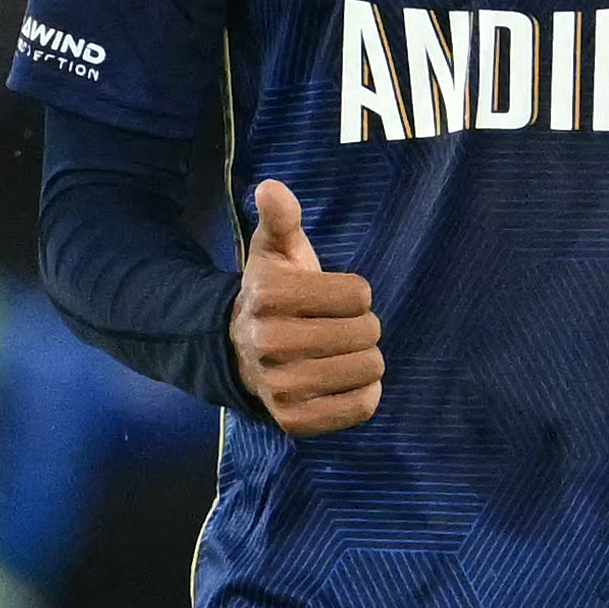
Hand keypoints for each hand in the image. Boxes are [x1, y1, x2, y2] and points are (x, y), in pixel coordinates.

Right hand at [232, 181, 381, 433]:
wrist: (240, 353)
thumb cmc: (274, 294)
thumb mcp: (275, 251)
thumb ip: (280, 218)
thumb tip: (270, 187)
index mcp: (267, 297)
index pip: (358, 294)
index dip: (354, 294)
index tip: (332, 298)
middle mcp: (268, 343)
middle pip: (367, 332)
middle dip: (362, 327)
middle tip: (338, 328)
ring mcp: (280, 386)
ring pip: (369, 370)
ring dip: (365, 360)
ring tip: (341, 354)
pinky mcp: (294, 420)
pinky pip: (361, 407)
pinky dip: (365, 394)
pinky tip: (346, 381)